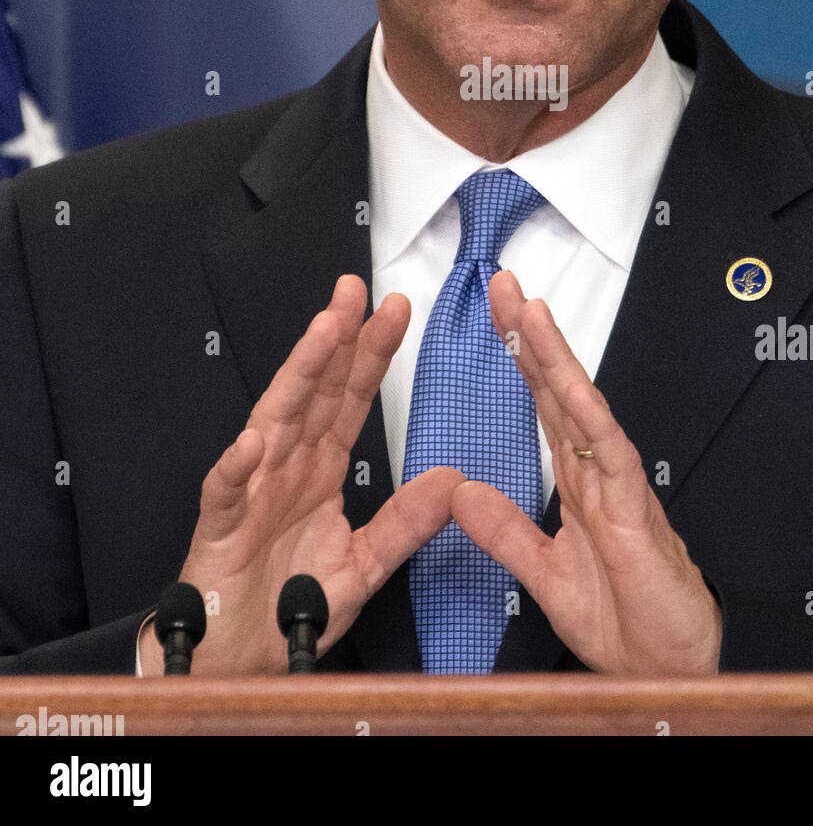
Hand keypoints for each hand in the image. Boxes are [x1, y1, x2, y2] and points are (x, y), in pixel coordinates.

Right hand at [142, 275, 462, 674]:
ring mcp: (252, 492)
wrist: (241, 658)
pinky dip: (235, 467)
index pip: (348, 399)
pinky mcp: (222, 529)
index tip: (395, 312)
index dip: (370, 354)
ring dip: (298, 375)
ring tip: (322, 333)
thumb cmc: (290, 604)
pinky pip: (226, 493)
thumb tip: (453, 481)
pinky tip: (252, 441)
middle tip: (355, 292)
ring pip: (275, 421)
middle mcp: (286, 467)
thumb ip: (406, 522)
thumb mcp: (365, 561)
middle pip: (314, 392)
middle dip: (335, 340)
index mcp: (319, 469)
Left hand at [450, 270, 721, 676]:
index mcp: (578, 484)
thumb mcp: (544, 574)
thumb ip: (506, 532)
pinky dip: (593, 422)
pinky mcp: (635, 514)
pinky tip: (574, 390)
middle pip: (558, 391)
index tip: (498, 315)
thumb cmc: (624, 621)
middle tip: (504, 285)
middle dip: (531, 337)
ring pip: (583, 410)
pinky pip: (613, 459)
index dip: (520, 360)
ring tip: (530, 313)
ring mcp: (618, 488)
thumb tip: (461, 493)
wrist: (667, 669)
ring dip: (556, 361)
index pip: (543, 406)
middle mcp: (598, 474)